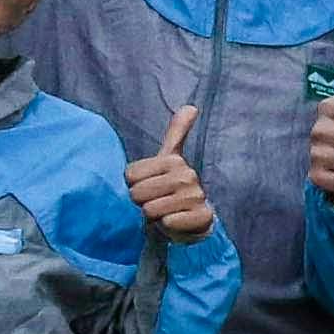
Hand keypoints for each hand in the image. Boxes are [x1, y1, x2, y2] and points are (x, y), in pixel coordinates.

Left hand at [125, 103, 212, 247]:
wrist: (187, 222)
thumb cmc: (170, 191)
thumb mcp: (167, 161)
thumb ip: (176, 133)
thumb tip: (192, 106)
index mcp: (174, 160)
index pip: (131, 176)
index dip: (133, 186)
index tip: (148, 187)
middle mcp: (188, 175)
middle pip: (138, 193)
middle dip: (141, 203)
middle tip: (154, 203)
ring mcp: (196, 196)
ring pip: (151, 209)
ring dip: (153, 217)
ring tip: (163, 213)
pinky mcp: (202, 217)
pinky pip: (169, 222)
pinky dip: (167, 227)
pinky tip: (174, 224)